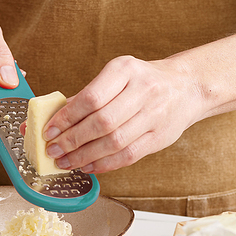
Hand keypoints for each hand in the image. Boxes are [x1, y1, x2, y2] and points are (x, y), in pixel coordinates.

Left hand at [41, 55, 204, 173]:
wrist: (186, 87)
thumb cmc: (141, 81)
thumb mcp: (115, 77)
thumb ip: (85, 96)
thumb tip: (50, 118)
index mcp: (125, 69)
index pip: (91, 98)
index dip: (67, 118)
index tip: (49, 131)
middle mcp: (143, 90)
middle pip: (102, 122)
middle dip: (72, 140)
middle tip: (53, 151)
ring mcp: (155, 114)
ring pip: (114, 142)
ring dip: (85, 156)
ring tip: (66, 162)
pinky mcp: (160, 137)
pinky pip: (129, 155)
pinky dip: (105, 164)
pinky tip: (88, 166)